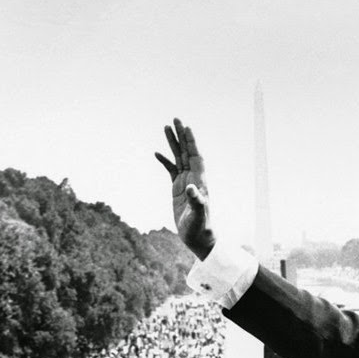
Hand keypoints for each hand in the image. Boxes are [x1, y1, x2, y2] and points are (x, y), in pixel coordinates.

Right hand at [155, 118, 214, 259]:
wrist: (199, 238)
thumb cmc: (201, 228)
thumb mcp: (198, 215)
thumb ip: (196, 201)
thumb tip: (191, 188)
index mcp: (200, 181)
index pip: (196, 156)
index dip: (191, 142)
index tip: (186, 127)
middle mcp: (194, 178)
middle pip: (187, 152)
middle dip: (181, 136)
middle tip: (175, 119)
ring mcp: (185, 182)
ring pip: (179, 158)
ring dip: (173, 143)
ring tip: (166, 128)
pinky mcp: (178, 189)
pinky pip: (171, 170)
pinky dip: (164, 161)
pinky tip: (157, 153)